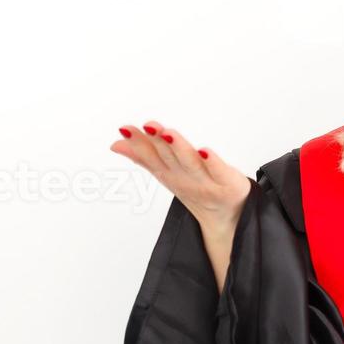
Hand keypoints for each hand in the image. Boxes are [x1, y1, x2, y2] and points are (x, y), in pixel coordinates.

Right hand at [110, 120, 250, 229]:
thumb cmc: (197, 189)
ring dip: (179, 148)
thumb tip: (115, 143)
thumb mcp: (167, 174)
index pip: (151, 156)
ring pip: (190, 163)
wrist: (228, 217)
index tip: (125, 128)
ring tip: (168, 133)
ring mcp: (206, 182)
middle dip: (158, 142)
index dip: (138, 142)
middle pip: (169, 157)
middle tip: (148, 126)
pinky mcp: (227, 183)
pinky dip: (212, 162)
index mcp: (170, 174)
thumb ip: (143, 157)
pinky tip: (204, 151)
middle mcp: (185, 178)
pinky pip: (219, 172)